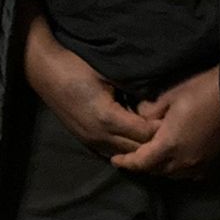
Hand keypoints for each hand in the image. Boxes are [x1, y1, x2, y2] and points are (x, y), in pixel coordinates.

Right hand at [21, 11, 159, 156]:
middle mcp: (99, 135)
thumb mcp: (108, 73)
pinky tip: (135, 140)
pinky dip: (126, 148)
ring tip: (157, 138)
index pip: (145, 134)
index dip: (162, 128)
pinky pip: (111, 152)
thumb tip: (158, 97)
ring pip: (124, 155)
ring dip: (140, 148)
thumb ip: (133, 88)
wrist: (43, 69)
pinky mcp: (85, 140)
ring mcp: (90, 140)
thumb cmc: (75, 65)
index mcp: (107, 117)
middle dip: (155, 143)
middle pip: (137, 150)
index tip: (176, 119)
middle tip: (171, 132)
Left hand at [110, 65, 219, 178]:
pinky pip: (189, 173)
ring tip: (149, 158)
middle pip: (156, 171)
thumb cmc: (201, 91)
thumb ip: (148, 112)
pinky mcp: (211, 162)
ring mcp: (199, 164)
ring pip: (172, 174)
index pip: (142, 162)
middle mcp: (184, 161)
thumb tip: (138, 118)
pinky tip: (175, 159)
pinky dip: (178, 169)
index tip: (115, 161)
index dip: (127, 163)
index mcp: (169, 145)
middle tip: (129, 157)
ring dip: (159, 168)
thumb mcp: (168, 96)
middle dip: (142, 166)